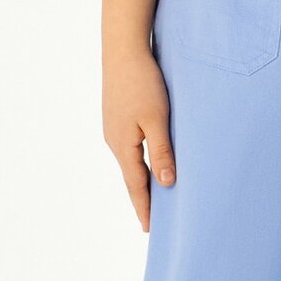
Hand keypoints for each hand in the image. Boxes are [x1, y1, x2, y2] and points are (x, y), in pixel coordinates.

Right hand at [103, 43, 176, 231]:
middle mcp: (114, 140)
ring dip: (141, 179)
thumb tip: (166, 184)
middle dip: (142, 199)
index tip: (150, 230)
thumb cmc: (143, 82)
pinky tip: (146, 162)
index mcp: (123, 145)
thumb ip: (162, 151)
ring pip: (130, 161)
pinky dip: (139, 161)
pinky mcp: (117, 116)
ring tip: (153, 197)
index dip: (145, 208)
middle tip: (152, 222)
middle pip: (131, 176)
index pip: (136, 185)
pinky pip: (129, 147)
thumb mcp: (157, 118)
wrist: (123, 49)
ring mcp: (113, 128)